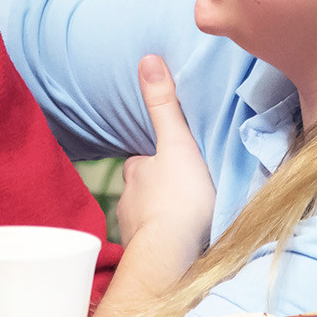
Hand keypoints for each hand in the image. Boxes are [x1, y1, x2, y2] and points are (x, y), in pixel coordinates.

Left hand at [117, 54, 215, 258]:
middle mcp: (128, 200)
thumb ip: (165, 105)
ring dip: (163, 217)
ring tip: (188, 221)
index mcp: (136, 171)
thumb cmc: (180, 199)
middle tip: (185, 193)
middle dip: (160, 190)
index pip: (143, 161)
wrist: (173, 258)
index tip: (174, 165)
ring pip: (149, 217)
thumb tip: (147, 59)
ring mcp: (134, 231)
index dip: (157, 161)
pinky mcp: (145, 257)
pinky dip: (166, 242)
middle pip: (145, 189)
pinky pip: (156, 244)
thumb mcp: (178, 143)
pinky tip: (183, 246)